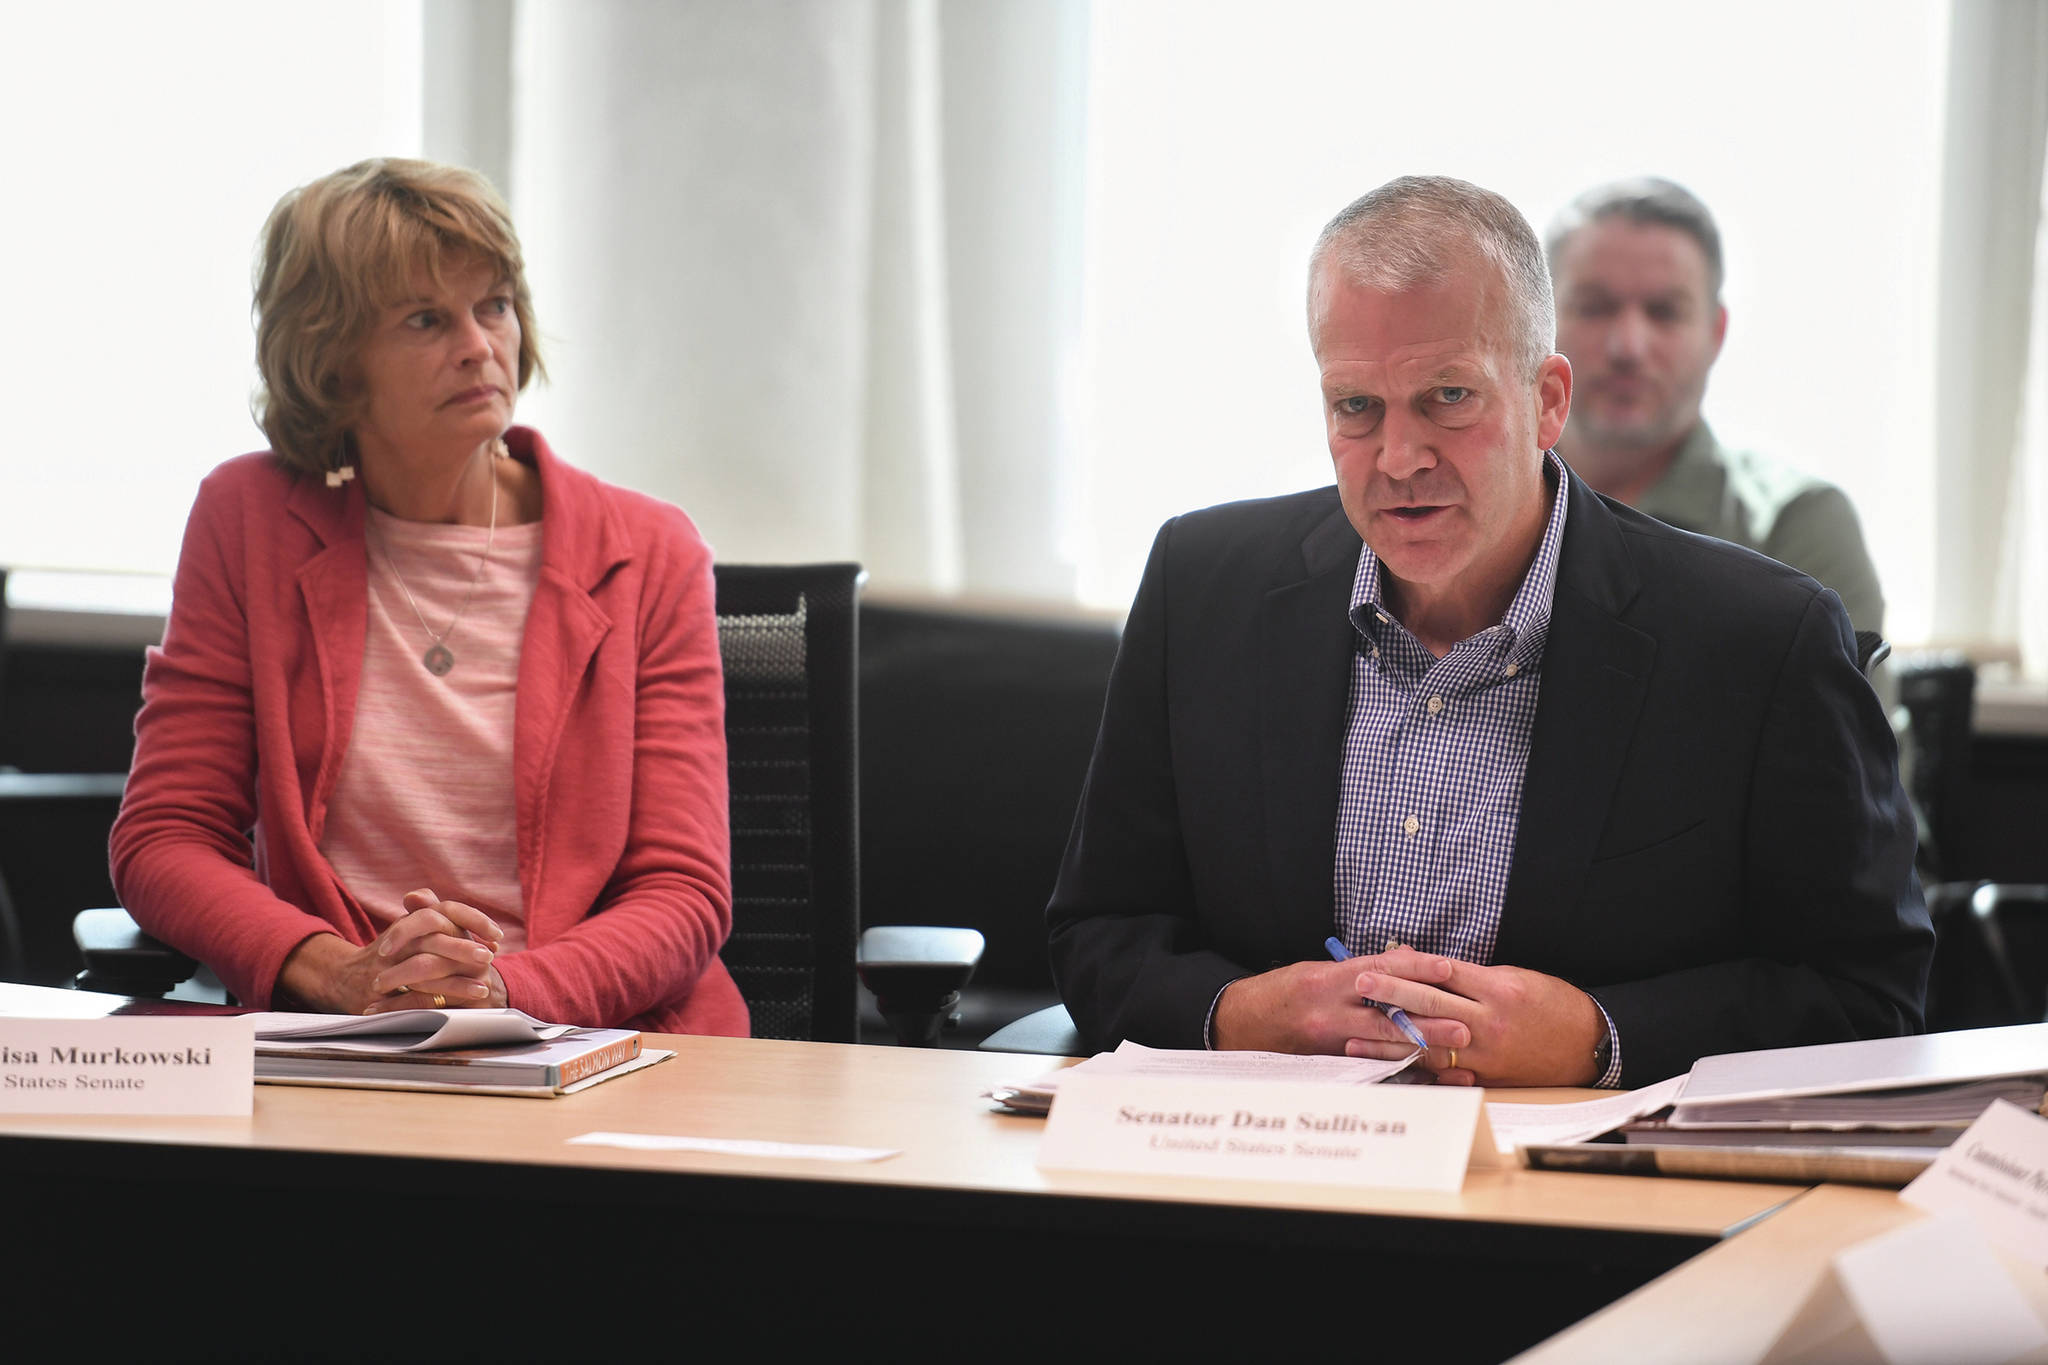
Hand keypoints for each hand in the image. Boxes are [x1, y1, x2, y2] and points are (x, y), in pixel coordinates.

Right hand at [276, 889, 506, 1013]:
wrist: (345, 977)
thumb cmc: (393, 953)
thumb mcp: (416, 931)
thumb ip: (451, 929)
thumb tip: (491, 937)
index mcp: (411, 921)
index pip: (443, 910)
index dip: (473, 919)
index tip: (497, 935)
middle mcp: (399, 941)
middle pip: (432, 938)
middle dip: (463, 949)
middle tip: (487, 958)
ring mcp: (386, 966)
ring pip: (422, 968)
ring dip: (455, 981)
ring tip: (481, 988)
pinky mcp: (380, 993)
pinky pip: (409, 997)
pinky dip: (434, 1001)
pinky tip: (455, 1005)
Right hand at [1211, 958, 1469, 1055]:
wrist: (1239, 1024)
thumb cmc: (1282, 992)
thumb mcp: (1319, 970)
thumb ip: (1361, 968)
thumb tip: (1404, 957)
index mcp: (1328, 980)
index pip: (1380, 970)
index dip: (1416, 968)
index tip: (1447, 968)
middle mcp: (1329, 1011)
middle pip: (1387, 1016)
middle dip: (1429, 1022)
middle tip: (1464, 1027)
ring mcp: (1328, 1041)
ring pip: (1383, 1046)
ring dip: (1421, 1050)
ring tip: (1452, 1053)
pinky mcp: (1327, 1064)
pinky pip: (1370, 1066)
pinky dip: (1398, 1067)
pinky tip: (1424, 1073)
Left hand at [1338, 947, 1603, 1086]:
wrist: (1590, 1044)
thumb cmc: (1552, 1005)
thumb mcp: (1515, 978)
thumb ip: (1471, 976)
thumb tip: (1428, 965)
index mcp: (1496, 990)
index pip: (1442, 974)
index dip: (1406, 969)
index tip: (1376, 964)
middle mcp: (1489, 1022)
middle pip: (1430, 1005)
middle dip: (1391, 995)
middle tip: (1359, 986)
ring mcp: (1487, 1053)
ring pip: (1430, 1045)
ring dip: (1390, 1042)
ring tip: (1356, 1038)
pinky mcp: (1488, 1078)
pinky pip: (1446, 1074)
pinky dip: (1416, 1070)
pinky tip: (1390, 1068)